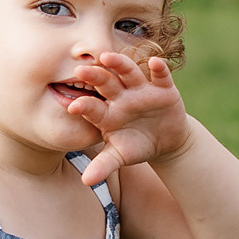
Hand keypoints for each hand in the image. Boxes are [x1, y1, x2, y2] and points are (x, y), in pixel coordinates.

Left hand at [57, 52, 193, 184]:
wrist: (165, 141)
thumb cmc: (136, 146)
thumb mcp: (120, 156)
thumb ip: (104, 165)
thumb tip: (86, 181)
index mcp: (107, 113)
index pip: (93, 107)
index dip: (84, 106)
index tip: (73, 106)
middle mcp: (121, 97)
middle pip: (106, 84)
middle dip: (95, 77)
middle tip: (80, 70)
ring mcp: (141, 90)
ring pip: (129, 73)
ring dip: (120, 64)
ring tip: (108, 57)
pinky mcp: (163, 88)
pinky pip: (160, 76)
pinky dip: (159, 69)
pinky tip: (155, 63)